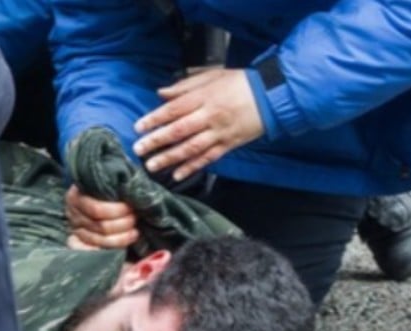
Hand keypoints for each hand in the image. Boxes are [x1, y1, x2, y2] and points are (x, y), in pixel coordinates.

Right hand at [64, 184, 138, 249]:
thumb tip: (131, 185)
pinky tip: (124, 244)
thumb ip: (115, 181)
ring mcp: (75, 229)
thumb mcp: (106, 180)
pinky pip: (94, 250)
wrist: (91, 196)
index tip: (131, 207)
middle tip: (135, 218)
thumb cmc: (105, 187)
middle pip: (101, 226)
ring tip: (134, 231)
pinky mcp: (80, 242)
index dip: (117, 210)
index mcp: (76, 196)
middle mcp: (73, 214)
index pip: (97, 209)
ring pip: (100, 240)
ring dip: (122, 237)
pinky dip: (111, 248)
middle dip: (123, 224)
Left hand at [132, 68, 263, 181]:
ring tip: (152, 165)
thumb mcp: (212, 76)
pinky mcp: (229, 144)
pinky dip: (192, 167)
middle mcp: (210, 116)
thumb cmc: (240, 83)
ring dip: (170, 158)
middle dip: (157, 141)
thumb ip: (185, 85)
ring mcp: (220, 133)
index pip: (174, 109)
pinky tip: (178, 174)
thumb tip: (161, 94)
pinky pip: (208, 158)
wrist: (271, 95)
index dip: (155, 119)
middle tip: (138, 149)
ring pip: (191, 148)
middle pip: (179, 130)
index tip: (139, 127)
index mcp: (204, 97)